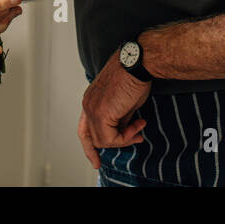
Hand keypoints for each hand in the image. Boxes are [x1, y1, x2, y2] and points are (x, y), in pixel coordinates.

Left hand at [77, 50, 151, 169]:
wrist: (139, 64)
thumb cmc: (136, 76)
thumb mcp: (125, 104)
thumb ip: (120, 119)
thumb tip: (123, 133)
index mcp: (91, 99)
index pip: (85, 128)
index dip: (90, 145)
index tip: (96, 158)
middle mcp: (87, 104)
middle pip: (89, 137)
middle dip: (104, 148)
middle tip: (107, 159)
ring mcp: (92, 109)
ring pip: (102, 140)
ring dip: (123, 140)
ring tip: (139, 128)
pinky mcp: (101, 113)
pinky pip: (110, 138)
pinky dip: (125, 138)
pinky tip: (138, 126)